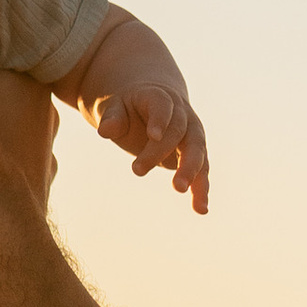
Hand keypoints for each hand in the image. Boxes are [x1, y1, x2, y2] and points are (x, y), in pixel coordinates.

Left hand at [83, 82, 210, 212]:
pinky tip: (200, 209)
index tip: (153, 135)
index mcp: (160, 97)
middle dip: (166, 151)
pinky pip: (201, 170)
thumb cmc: (126, 108)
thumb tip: (105, 131)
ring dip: (192, 172)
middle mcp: (182, 114)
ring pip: (197, 151)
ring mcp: (192, 133)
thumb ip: (112, 118)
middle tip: (142, 169)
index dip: (160, 120)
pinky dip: (201, 189)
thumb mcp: (114, 107)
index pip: (163, 107)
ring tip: (180, 191)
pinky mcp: (195, 153)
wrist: (148, 105)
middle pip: (180, 132)